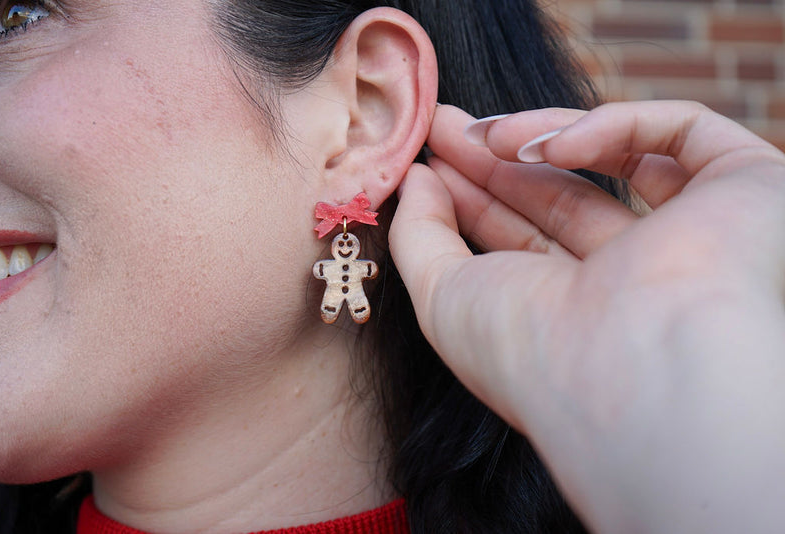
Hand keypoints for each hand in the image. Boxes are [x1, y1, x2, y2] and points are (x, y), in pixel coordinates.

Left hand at [389, 101, 784, 533]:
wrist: (638, 370)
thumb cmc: (531, 353)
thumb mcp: (444, 299)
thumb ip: (421, 236)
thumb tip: (419, 178)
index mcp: (577, 313)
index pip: (521, 237)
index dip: (473, 193)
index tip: (429, 158)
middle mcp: (636, 278)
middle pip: (560, 197)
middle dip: (496, 157)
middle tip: (443, 122)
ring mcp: (693, 235)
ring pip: (617, 160)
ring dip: (540, 136)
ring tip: (482, 134)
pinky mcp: (746, 191)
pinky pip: (682, 133)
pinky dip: (612, 126)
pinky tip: (550, 147)